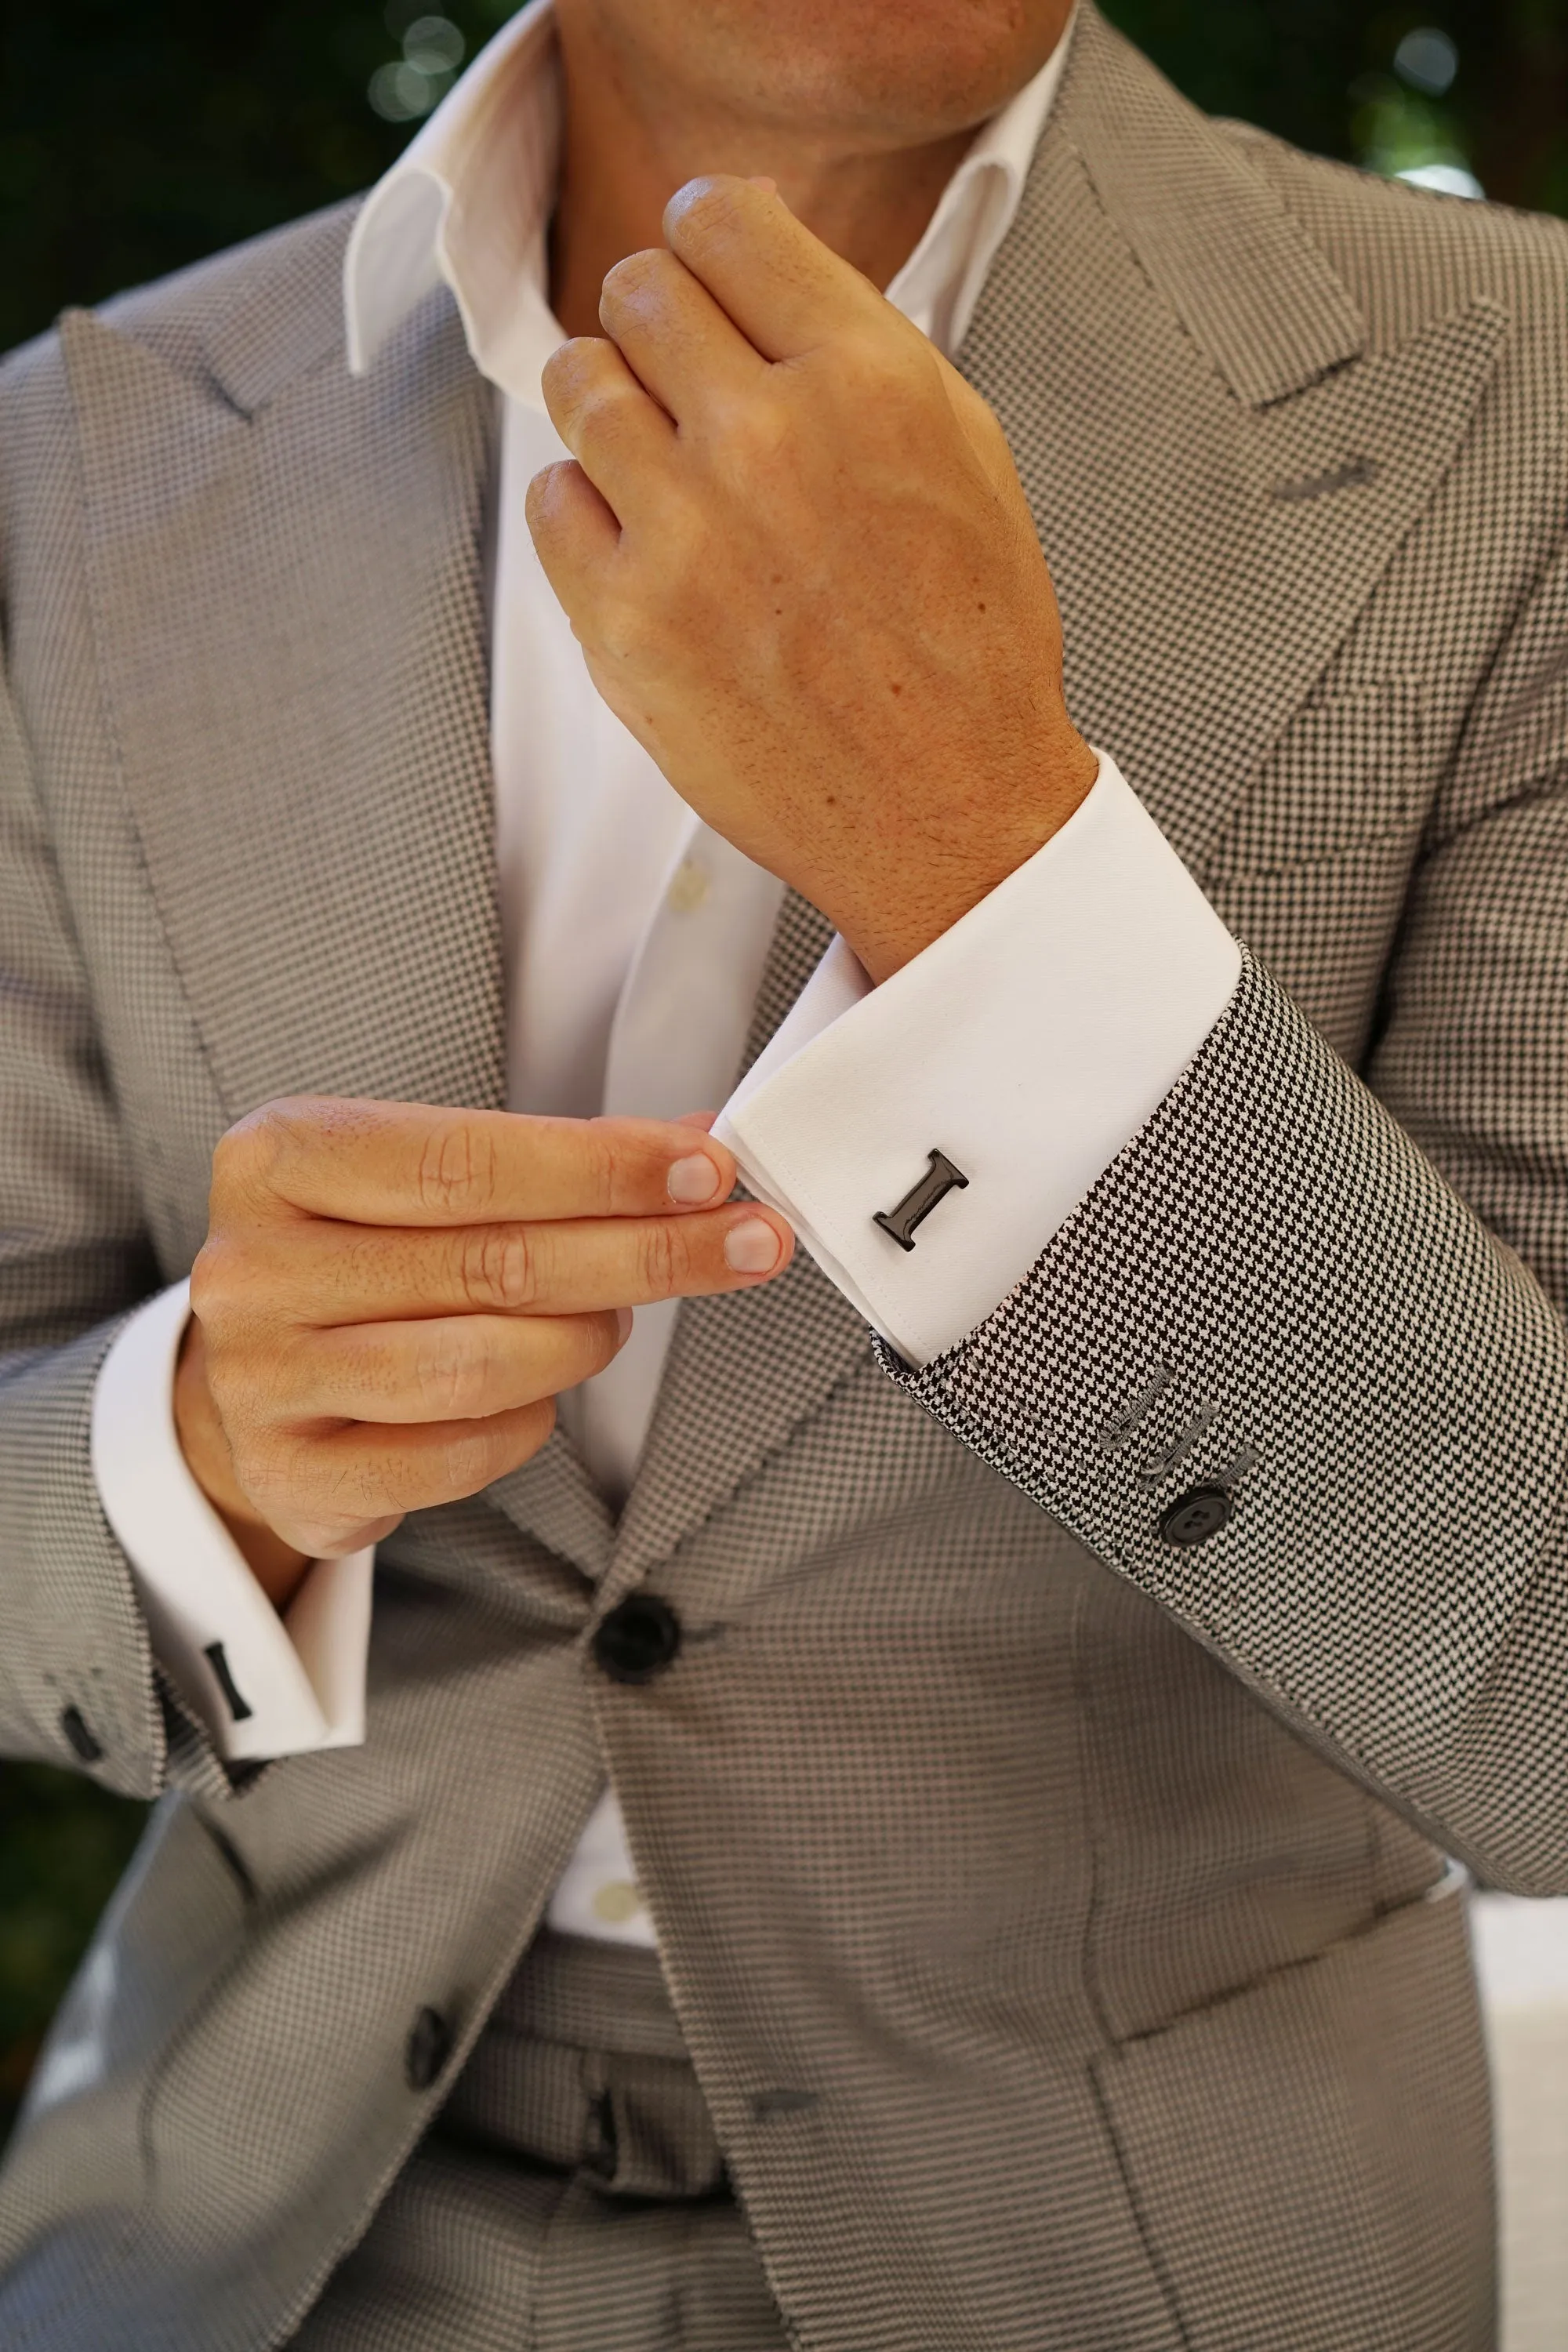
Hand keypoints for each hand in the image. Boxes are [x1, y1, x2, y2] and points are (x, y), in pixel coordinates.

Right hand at [177, 1097, 792, 1606]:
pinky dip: (527, 1423)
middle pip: (493, 1263)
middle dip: (644, 1251)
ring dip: (585, 1341)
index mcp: (278, 1159)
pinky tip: (540, 1393)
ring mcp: (264, 1379)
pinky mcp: (294, 1477)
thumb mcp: (421, 1181)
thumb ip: (552, 1160)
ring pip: (483, 1365)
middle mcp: (252, 1268)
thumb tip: (698, 1145)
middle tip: (746, 1242)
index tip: (709, 1170)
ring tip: (615, 1320)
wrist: (252, 1377)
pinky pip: (461, 1454)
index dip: (602, 1168)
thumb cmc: (360, 1260)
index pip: (467, 1161)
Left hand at [528, 174, 1097, 984]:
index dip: (708, 238)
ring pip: (578, 382)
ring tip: (660, 460)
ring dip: (612, 407)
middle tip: (684, 376)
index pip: (723, 220)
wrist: (947, 809)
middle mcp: (769, 439)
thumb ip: (860, 348)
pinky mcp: (624, 620)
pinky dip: (585, 511)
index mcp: (868, 380)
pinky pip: (550, 500)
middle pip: (638, 290)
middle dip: (659, 323)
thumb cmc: (966, 652)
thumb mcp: (963, 455)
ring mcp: (685, 532)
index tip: (705, 266)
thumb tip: (764, 271)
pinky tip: (647, 544)